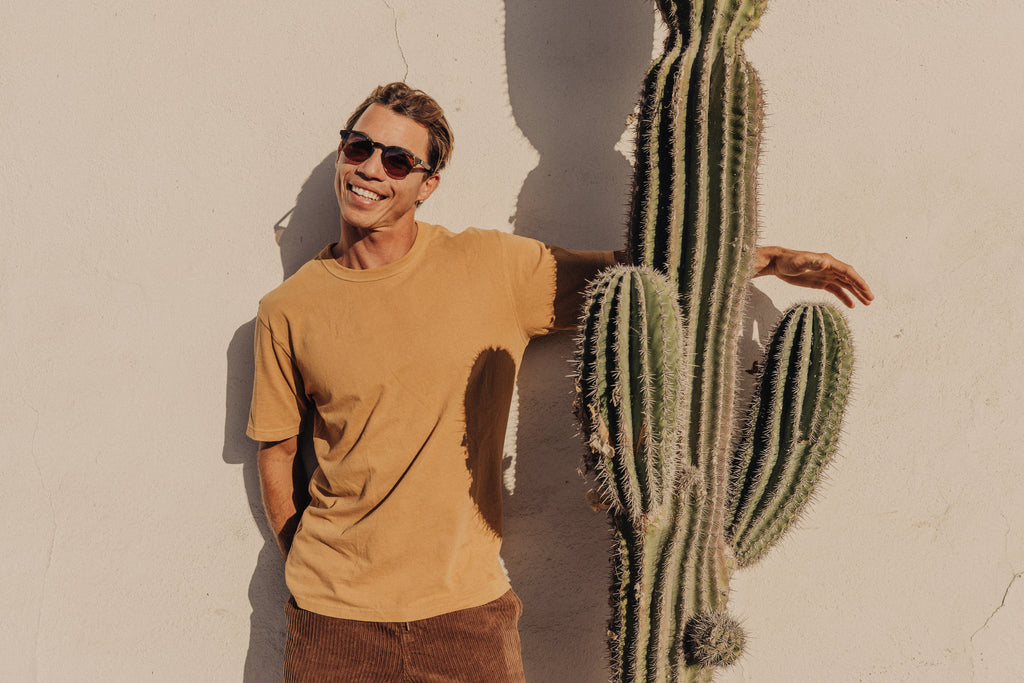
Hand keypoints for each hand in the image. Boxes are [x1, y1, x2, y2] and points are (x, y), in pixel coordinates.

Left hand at [754, 246, 873, 307]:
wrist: (779, 264)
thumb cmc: (788, 261)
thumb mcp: (800, 262)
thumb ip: (812, 262)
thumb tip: (825, 262)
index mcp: (828, 262)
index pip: (847, 271)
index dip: (858, 280)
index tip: (866, 290)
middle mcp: (830, 268)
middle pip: (850, 279)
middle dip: (861, 288)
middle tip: (871, 299)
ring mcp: (826, 275)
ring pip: (845, 285)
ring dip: (856, 293)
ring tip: (867, 303)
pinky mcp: (820, 282)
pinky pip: (836, 290)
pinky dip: (844, 297)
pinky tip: (851, 305)